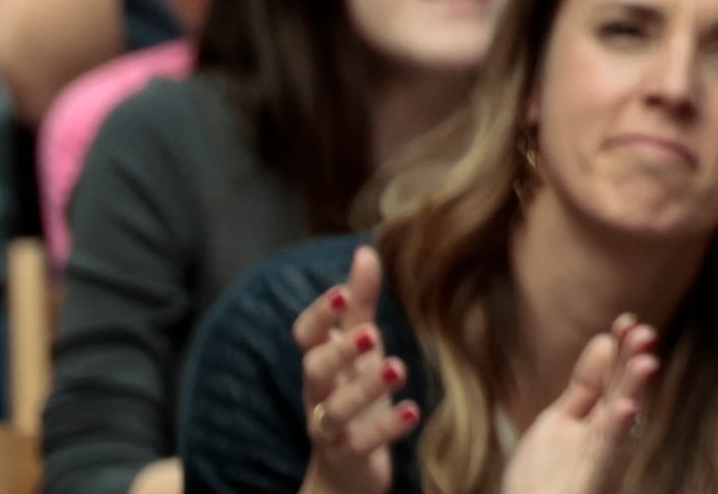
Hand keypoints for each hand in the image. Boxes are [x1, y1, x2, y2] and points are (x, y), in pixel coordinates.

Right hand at [291, 250, 415, 493]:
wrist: (345, 468)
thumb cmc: (353, 392)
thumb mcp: (359, 347)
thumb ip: (360, 304)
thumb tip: (365, 250)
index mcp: (322, 361)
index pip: (305, 335)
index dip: (318, 316)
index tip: (339, 293)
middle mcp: (320, 392)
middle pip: (314, 370)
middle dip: (339, 350)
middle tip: (371, 332)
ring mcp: (331, 426)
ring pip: (336, 409)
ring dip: (365, 388)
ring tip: (397, 368)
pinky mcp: (350, 455)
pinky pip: (363, 442)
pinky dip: (387, 427)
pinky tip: (412, 411)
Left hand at [502, 315, 661, 493]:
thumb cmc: (541, 479)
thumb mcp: (558, 422)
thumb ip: (583, 387)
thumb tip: (603, 340)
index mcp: (602, 422)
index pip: (615, 379)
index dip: (622, 351)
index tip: (626, 320)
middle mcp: (608, 440)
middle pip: (624, 395)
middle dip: (634, 364)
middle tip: (645, 333)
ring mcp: (603, 462)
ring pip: (623, 423)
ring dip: (637, 393)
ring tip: (647, 363)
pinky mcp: (595, 484)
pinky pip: (609, 458)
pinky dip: (618, 433)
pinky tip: (627, 408)